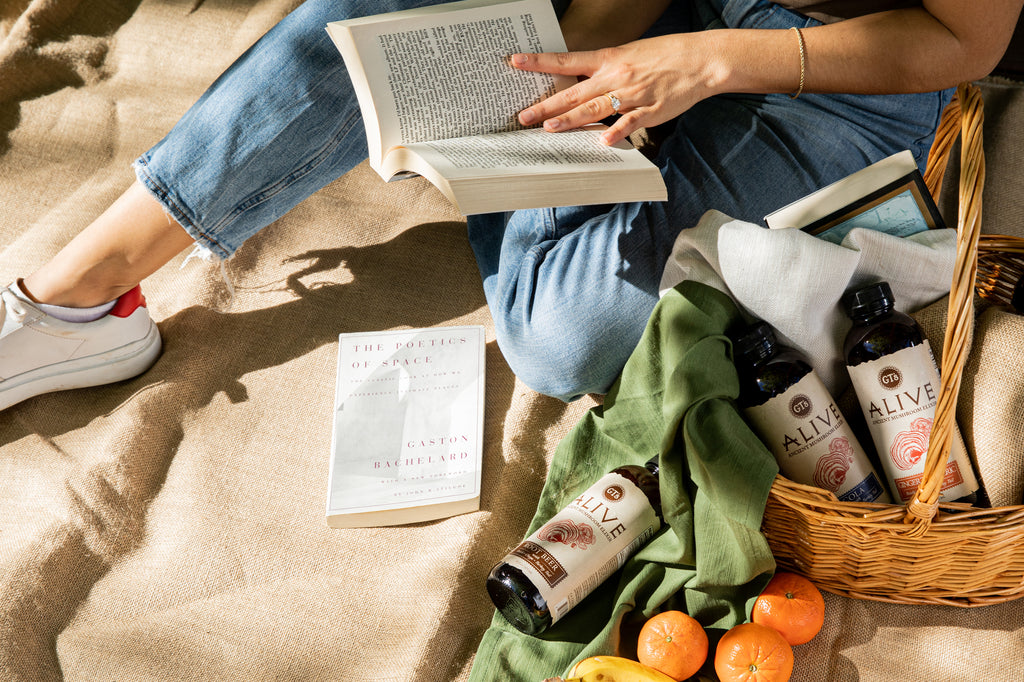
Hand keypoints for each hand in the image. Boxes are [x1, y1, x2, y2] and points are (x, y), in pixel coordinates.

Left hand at [511, 33, 716, 145]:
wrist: (700, 59)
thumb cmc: (664, 55)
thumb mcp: (628, 54)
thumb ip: (602, 69)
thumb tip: (575, 79)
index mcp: (609, 59)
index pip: (567, 60)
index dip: (540, 62)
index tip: (516, 62)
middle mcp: (616, 76)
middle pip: (574, 92)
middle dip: (546, 105)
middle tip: (523, 116)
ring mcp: (632, 95)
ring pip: (596, 109)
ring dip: (571, 119)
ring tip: (549, 128)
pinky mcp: (650, 112)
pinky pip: (630, 124)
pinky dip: (616, 132)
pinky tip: (602, 141)